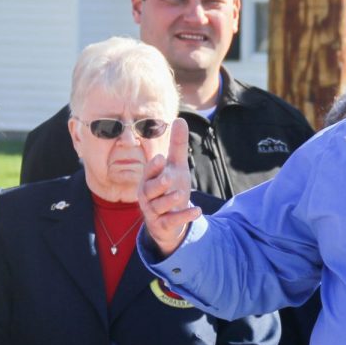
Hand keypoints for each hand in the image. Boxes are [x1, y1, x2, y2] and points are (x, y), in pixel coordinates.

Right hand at [139, 118, 202, 256]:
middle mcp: (148, 196)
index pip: (148, 173)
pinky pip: (171, 222)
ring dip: (170, 200)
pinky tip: (197, 211)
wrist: (170, 220)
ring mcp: (154, 212)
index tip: (160, 158)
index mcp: (149, 180)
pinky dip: (184, 216)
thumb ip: (177, 146)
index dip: (153, 167)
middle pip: (149, 190)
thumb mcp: (176, 167)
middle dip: (158, 184)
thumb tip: (180, 119)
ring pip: (158, 206)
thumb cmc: (170, 188)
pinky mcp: (163, 225)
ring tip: (182, 194)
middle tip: (168, 177)